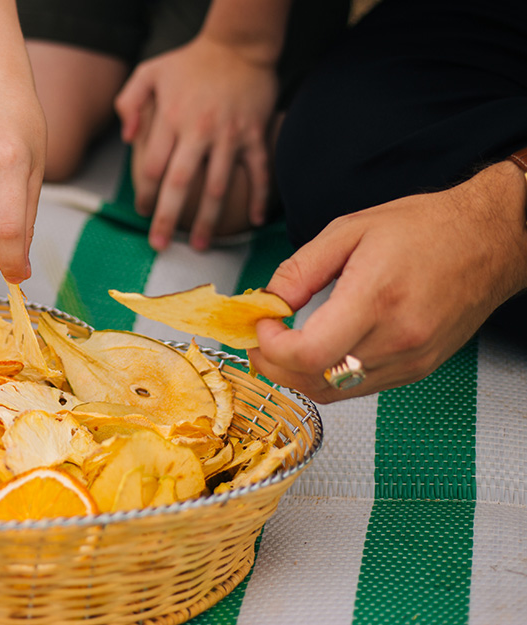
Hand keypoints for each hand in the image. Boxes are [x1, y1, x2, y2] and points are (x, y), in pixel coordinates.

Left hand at [115, 35, 276, 250]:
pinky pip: (259, 171)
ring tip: (199, 245)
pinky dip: (260, 197)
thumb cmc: (191, 61)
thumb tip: (126, 138)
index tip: (141, 212)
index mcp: (172, 118)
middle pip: (181, 183)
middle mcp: (199, 131)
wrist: (240, 45)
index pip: (152, 166)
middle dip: (167, 217)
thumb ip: (129, 102)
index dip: (144, 193)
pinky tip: (255, 221)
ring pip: (218, 186)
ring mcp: (230, 135)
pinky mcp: (255, 135)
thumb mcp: (150, 72)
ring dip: (208, 219)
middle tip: (159, 245)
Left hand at [249, 162, 526, 402]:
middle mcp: (397, 338)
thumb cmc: (424, 229)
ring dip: (298, 374)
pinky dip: (327, 375)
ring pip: (334, 391)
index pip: (309, 354)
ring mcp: (410, 360)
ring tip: (284, 344)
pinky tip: (319, 349)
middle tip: (260, 340)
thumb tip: (267, 302)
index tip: (261, 326)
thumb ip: (300, 270)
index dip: (272, 349)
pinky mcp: (417, 369)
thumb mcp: (348, 230)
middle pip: (315, 380)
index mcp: (375, 299)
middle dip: (274, 365)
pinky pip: (358, 387)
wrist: (488, 240)